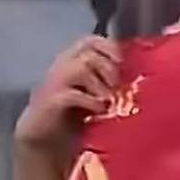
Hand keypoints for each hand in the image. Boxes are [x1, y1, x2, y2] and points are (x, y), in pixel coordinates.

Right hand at [15, 36, 119, 152]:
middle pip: (88, 53)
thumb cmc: (73, 115)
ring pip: (80, 68)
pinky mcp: (50, 102)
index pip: (89, 40)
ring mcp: (54, 83)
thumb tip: (133, 75)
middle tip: (116, 85)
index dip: (108, 46)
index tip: (122, 60)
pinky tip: (99, 109)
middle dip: (108, 68)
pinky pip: (72, 94)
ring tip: (109, 100)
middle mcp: (61, 67)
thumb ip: (106, 81)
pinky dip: (90, 101)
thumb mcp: (93, 93)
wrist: (46, 139)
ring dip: (100, 84)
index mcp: (71, 61)